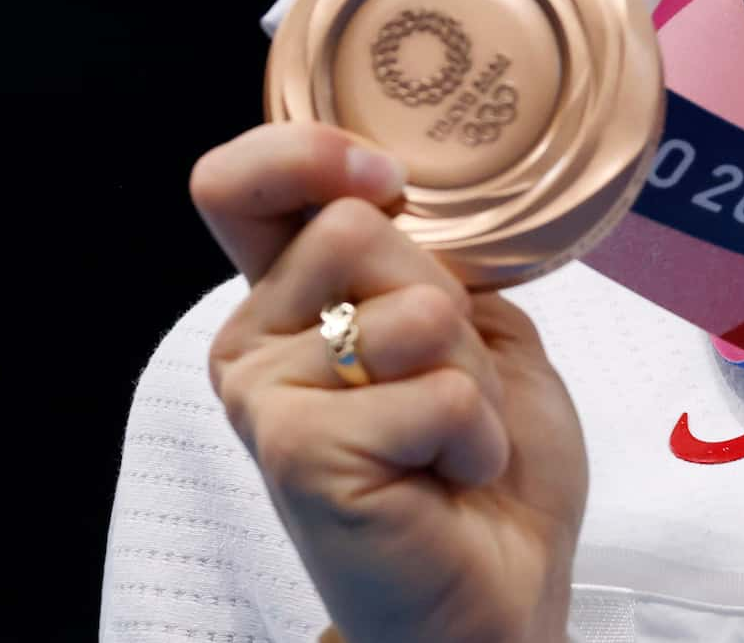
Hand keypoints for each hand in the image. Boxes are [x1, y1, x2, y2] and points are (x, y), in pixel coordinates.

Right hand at [192, 122, 589, 642]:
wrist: (503, 590)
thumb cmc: (484, 460)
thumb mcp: (473, 324)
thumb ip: (426, 257)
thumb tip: (396, 197)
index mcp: (292, 295)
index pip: (240, 184)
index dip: (306, 153)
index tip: (382, 184)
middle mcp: (257, 341)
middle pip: (355, 226)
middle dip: (446, 300)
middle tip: (448, 383)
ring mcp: (266, 399)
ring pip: (411, 307)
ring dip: (468, 375)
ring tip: (449, 436)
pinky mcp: (299, 454)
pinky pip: (431, 390)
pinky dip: (472, 432)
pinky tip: (447, 475)